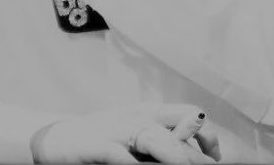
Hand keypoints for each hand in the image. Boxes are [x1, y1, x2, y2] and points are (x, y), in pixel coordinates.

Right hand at [30, 103, 219, 163]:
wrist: (58, 139)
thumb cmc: (103, 140)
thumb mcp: (136, 138)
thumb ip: (162, 142)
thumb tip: (195, 154)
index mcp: (150, 113)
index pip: (188, 114)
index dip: (207, 135)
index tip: (215, 158)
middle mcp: (137, 117)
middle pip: (177, 124)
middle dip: (196, 151)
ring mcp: (117, 130)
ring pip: (153, 137)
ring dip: (173, 154)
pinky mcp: (96, 145)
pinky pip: (117, 154)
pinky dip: (129, 163)